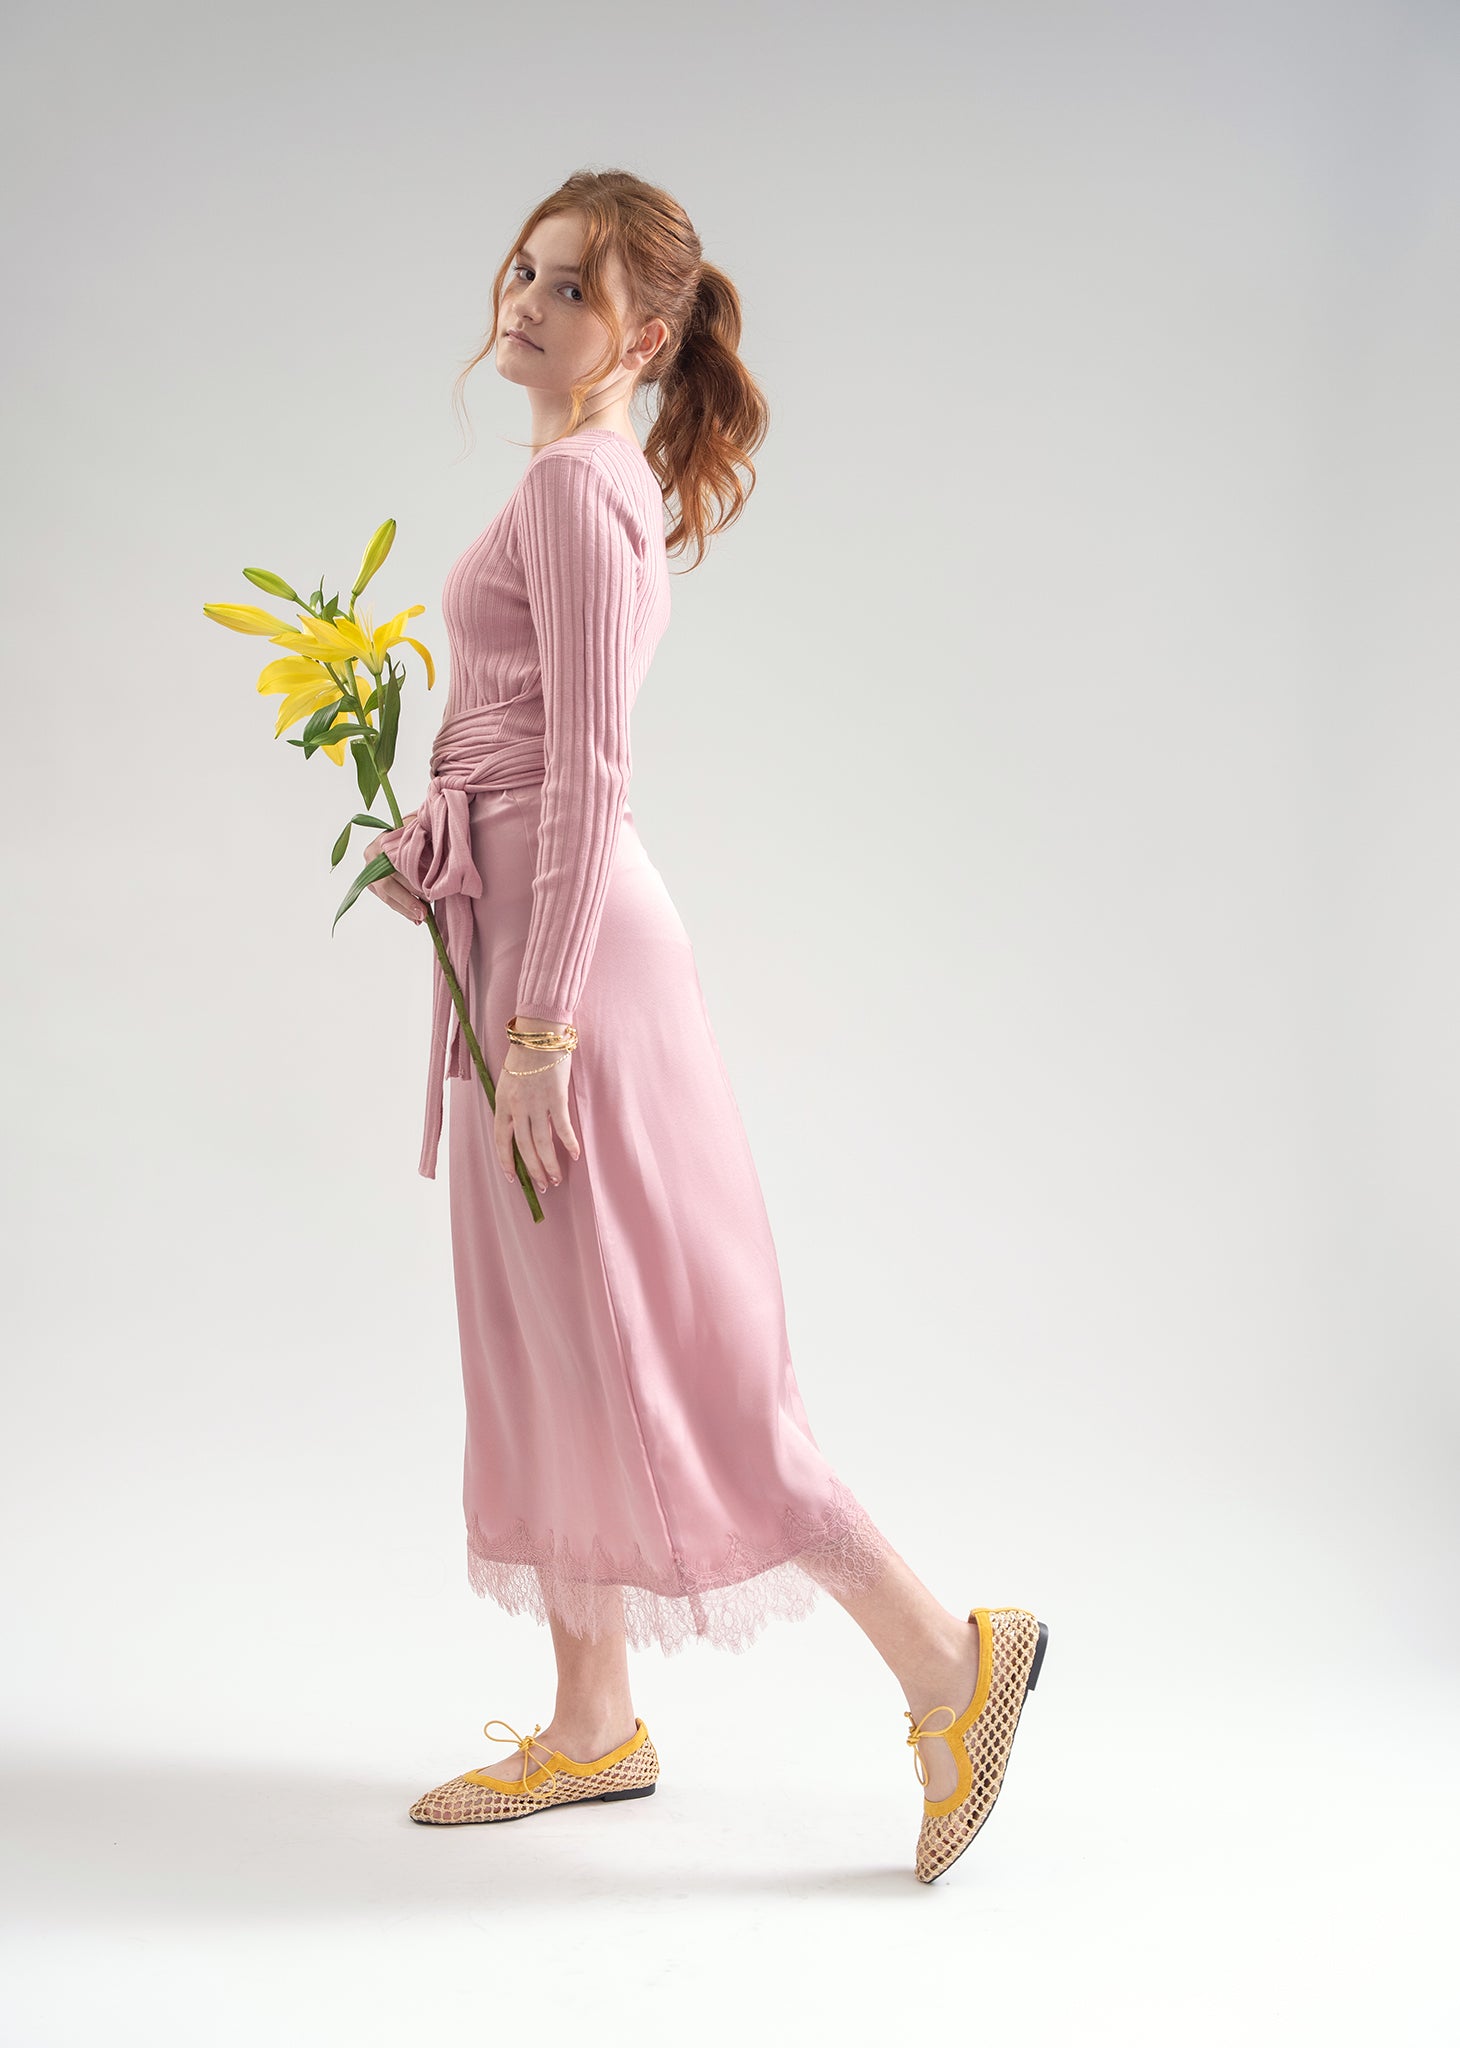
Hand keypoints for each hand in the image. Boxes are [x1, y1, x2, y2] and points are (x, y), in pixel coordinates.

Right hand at [364, 810, 424, 923]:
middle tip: (425, 913)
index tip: (427, 894)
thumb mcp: (416, 825)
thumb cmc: (414, 828)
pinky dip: (402, 909)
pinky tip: (415, 918)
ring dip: (405, 909)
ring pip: (386, 895)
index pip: (394, 867)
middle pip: (387, 884)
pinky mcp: (372, 884)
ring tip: (421, 919)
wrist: (403, 831)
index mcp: (381, 842)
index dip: (410, 882)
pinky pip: (387, 900)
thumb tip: (431, 840)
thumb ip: (420, 831)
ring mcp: (369, 871)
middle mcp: (371, 857)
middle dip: (407, 900)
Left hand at [495, 1028, 580, 1190]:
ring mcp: (537, 1104)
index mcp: (502, 1103)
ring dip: (550, 1164)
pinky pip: (562, 1128)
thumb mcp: (508, 1080)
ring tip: (557, 1178)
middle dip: (534, 1170)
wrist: (538, 1035)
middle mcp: (517, 1107)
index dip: (506, 1162)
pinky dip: (569, 1143)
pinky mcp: (556, 1098)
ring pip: (542, 1143)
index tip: (513, 1178)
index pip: (502, 1140)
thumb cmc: (524, 1054)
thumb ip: (511, 1103)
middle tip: (543, 1186)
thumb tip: (517, 1125)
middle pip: (524, 1148)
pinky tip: (575, 1155)